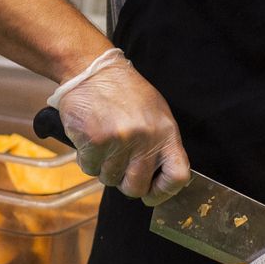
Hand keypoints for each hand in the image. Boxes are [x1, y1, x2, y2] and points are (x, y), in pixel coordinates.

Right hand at [55, 51, 190, 205]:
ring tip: (104, 144)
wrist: (93, 70)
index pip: (177, 176)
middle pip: (136, 187)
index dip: (164, 192)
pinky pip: (89, 168)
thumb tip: (162, 177)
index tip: (152, 193)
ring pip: (109, 179)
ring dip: (104, 168)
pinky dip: (87, 159)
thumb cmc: (125, 92)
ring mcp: (119, 141)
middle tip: (119, 168)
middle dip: (125, 184)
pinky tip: (90, 139)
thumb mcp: (156, 113)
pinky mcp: (94, 141)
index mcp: (166, 132)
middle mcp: (144, 139)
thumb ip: (162, 144)